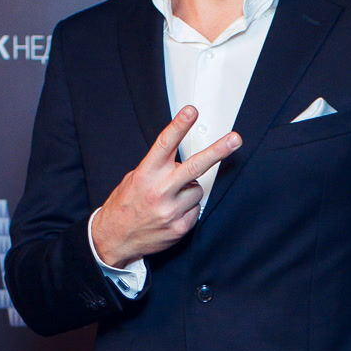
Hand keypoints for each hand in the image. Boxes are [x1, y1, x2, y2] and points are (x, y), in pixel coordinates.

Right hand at [91, 106, 240, 265]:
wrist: (114, 238)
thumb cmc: (125, 205)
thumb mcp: (134, 178)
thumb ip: (157, 168)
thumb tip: (181, 160)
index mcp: (146, 174)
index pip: (165, 144)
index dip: (179, 126)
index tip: (191, 111)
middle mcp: (159, 190)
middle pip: (195, 166)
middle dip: (218, 151)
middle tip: (235, 139)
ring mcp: (171, 210)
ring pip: (197, 188)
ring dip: (189, 190)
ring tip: (170, 198)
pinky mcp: (180, 226)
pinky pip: (196, 208)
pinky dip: (188, 208)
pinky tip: (172, 212)